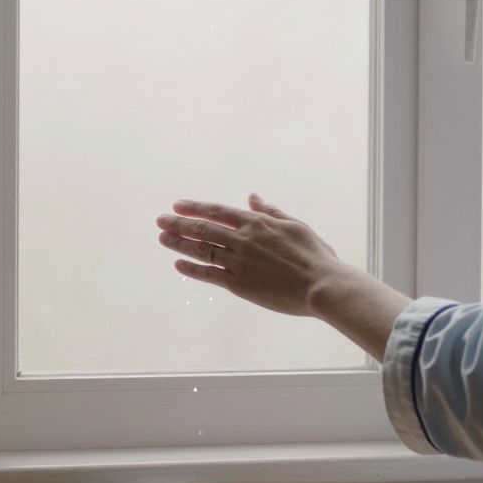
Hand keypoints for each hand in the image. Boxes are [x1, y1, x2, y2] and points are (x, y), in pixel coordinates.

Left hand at [156, 194, 344, 318]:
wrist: (321, 285)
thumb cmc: (314, 255)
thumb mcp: (294, 225)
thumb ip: (270, 211)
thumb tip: (252, 197)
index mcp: (256, 223)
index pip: (216, 211)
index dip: (194, 207)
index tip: (177, 205)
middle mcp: (243, 240)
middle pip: (202, 229)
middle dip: (178, 224)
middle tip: (160, 221)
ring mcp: (239, 262)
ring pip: (201, 250)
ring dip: (179, 243)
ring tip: (163, 238)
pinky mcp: (239, 285)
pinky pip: (209, 275)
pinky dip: (192, 269)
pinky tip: (179, 264)